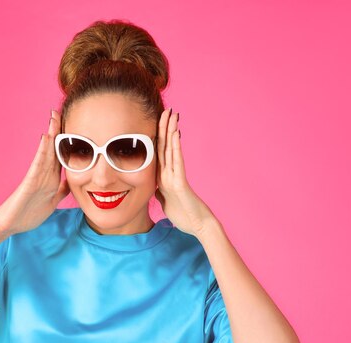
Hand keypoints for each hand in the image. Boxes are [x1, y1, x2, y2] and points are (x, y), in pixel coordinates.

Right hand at [0, 110, 69, 234]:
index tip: (74, 125)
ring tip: (53, 118)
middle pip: (53, 149)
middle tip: (60, 111)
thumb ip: (62, 191)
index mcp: (52, 178)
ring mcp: (36, 177)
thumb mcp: (52, 201)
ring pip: (46, 152)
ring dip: (50, 135)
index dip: (67, 140)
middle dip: (57, 130)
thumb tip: (71, 182)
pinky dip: (42, 152)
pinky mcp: (29, 183)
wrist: (11, 225)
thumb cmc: (29, 213)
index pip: (61, 155)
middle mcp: (44, 174)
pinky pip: (37, 165)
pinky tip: (45, 139)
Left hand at [155, 108, 216, 235]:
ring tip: (172, 115)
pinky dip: (175, 147)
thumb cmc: (183, 215)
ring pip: (171, 150)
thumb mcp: (165, 200)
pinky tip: (175, 135)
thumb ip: (159, 190)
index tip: (156, 121)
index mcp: (164, 176)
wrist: (198, 225)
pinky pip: (177, 161)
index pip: (159, 152)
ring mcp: (176, 176)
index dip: (157, 136)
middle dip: (165, 127)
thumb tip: (153, 186)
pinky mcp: (180, 182)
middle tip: (166, 109)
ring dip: (171, 132)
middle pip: (165, 146)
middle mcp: (170, 173)